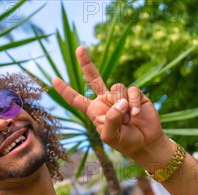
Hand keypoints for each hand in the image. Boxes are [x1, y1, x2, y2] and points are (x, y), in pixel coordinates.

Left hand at [52, 47, 167, 157]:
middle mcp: (105, 100)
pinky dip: (133, 104)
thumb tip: (119, 101)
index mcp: (94, 110)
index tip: (53, 80)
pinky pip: (131, 91)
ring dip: (122, 107)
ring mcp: (119, 95)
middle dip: (86, 63)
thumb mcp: (110, 136)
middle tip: (79, 49)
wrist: (144, 142)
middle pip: (93, 77)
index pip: (76, 99)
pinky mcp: (134, 94)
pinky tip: (136, 115)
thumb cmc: (124, 141)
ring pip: (116, 89)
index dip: (65, 90)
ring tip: (128, 121)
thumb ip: (111, 119)